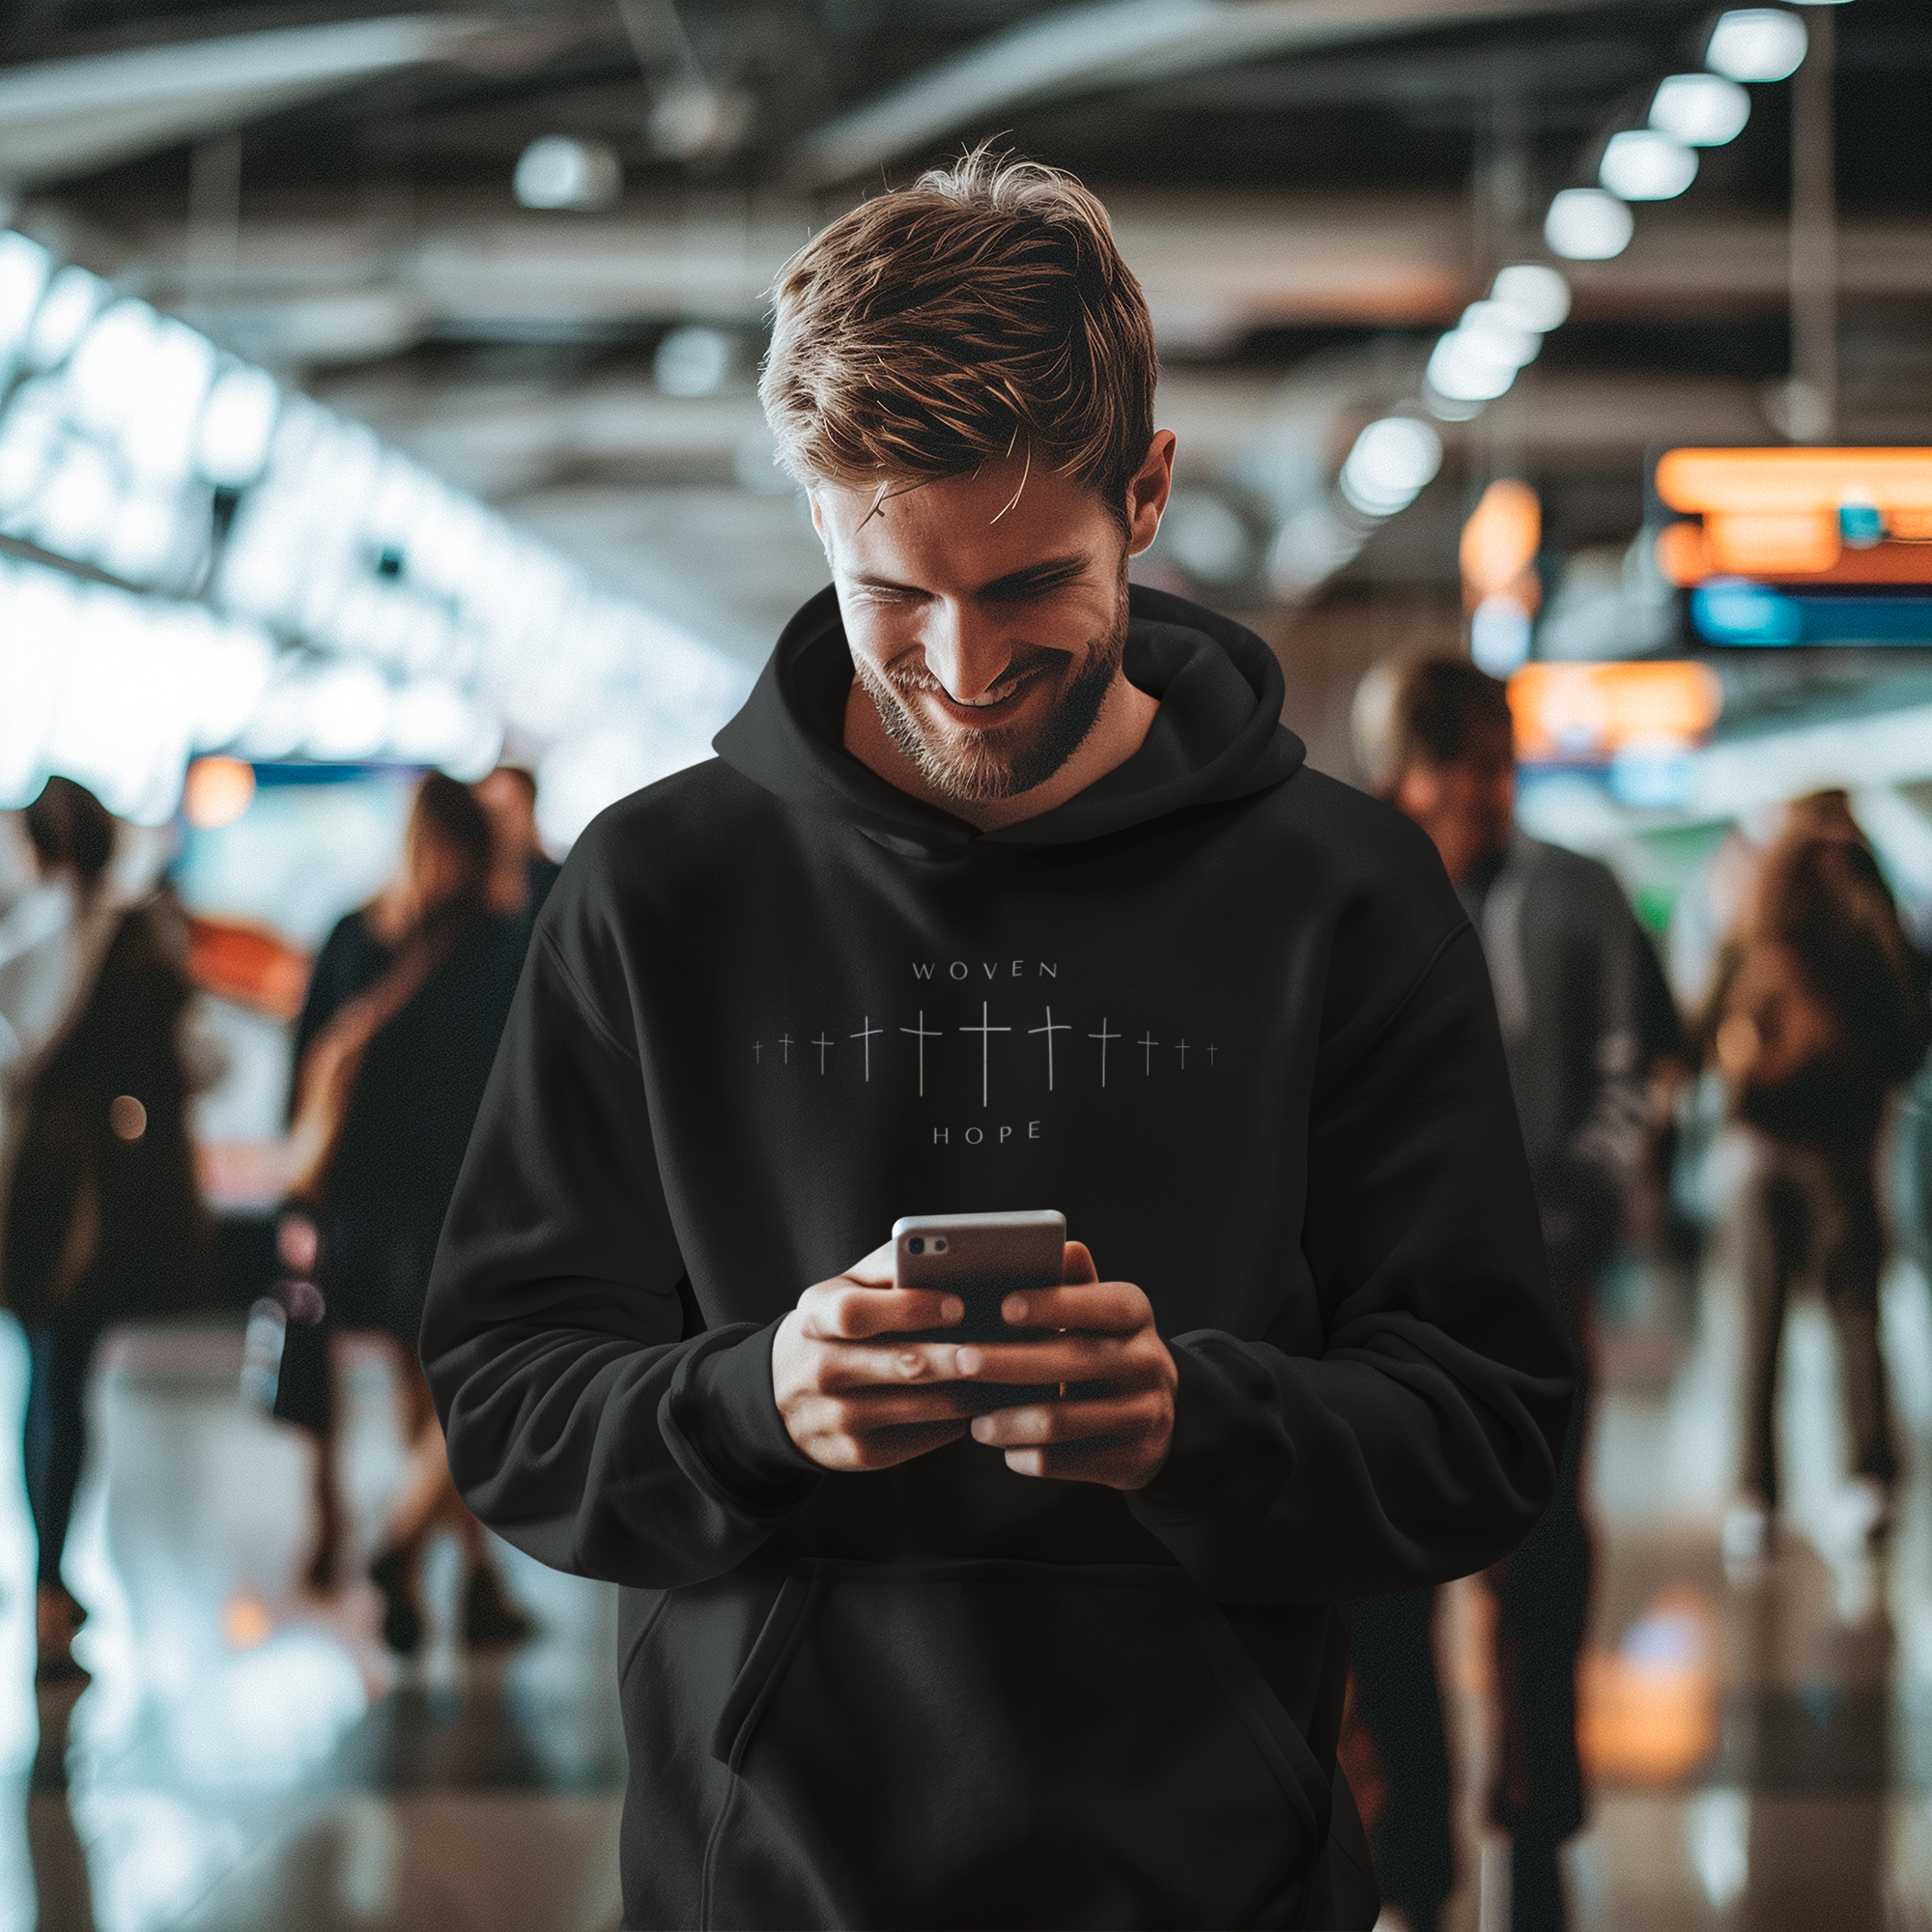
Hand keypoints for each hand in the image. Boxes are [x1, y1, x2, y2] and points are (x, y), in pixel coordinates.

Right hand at [772, 1243, 978, 1471]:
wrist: (783, 1396)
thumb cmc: (835, 1329)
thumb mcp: (842, 1290)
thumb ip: (887, 1267)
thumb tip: (949, 1254)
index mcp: (817, 1318)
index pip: (856, 1313)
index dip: (910, 1308)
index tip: (958, 1304)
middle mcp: (822, 1370)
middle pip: (903, 1364)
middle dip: (956, 1357)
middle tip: (996, 1347)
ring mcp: (839, 1417)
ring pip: (925, 1406)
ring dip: (970, 1390)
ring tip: (1003, 1371)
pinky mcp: (859, 1454)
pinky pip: (925, 1437)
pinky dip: (958, 1419)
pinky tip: (977, 1401)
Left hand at [964, 1242, 1175, 1489]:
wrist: (1159, 1413)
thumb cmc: (1104, 1347)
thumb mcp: (1097, 1312)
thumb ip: (1072, 1284)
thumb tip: (1063, 1246)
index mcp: (1135, 1314)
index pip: (1099, 1304)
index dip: (1053, 1305)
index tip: (1003, 1306)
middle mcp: (1148, 1361)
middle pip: (1073, 1362)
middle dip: (1011, 1362)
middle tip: (961, 1360)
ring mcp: (1145, 1414)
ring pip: (1063, 1420)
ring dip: (1010, 1421)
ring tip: (974, 1422)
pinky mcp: (1133, 1460)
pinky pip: (1067, 1461)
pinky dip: (1026, 1455)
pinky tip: (1003, 1445)